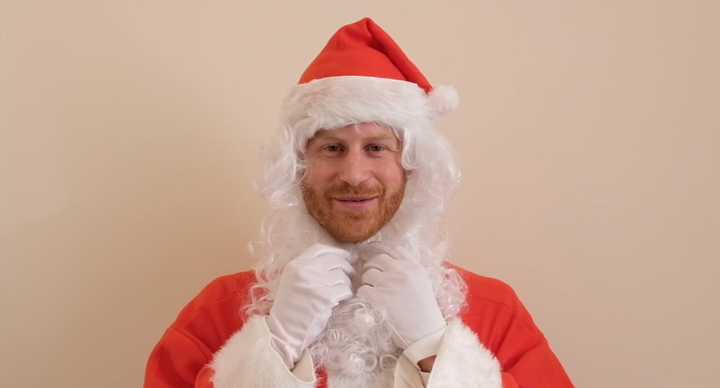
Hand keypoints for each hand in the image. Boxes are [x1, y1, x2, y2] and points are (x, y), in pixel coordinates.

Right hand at [266, 244, 354, 367]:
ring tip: (342, 291)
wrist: (283, 332)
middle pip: (334, 260)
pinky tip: (342, 300)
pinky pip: (344, 290)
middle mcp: (304, 270)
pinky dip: (346, 295)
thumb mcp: (293, 282)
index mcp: (294, 265)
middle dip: (346, 267)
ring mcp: (314, 283)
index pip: (319, 249)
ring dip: (346, 283)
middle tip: (350, 274)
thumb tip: (335, 261)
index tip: (345, 256)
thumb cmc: (290, 310)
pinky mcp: (325, 297)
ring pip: (342, 275)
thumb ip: (308, 270)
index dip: (336, 251)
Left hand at [357, 244, 446, 351]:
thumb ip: (406, 269)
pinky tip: (371, 302)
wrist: (426, 335)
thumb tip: (382, 259)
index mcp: (415, 267)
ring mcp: (392, 284)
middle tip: (369, 277)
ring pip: (367, 274)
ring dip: (366, 282)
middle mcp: (404, 272)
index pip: (393, 248)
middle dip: (370, 266)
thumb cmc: (423, 312)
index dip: (378, 248)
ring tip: (374, 292)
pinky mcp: (381, 299)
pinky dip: (364, 295)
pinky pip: (363, 290)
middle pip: (377, 259)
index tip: (369, 251)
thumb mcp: (421, 283)